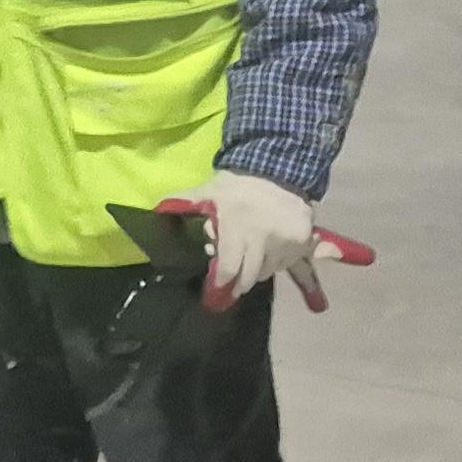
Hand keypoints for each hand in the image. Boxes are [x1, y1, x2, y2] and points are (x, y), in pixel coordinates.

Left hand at [160, 172, 372, 310]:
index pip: (229, 269)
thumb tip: (157, 213)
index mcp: (236, 227)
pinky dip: (291, 271)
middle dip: (238, 280)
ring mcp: (286, 241)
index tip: (215, 294)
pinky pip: (295, 266)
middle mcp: (263, 238)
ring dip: (258, 269)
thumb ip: (183, 204)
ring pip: (269, 272)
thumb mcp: (206, 192)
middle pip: (250, 277)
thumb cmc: (235, 185)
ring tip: (252, 253)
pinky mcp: (303, 241)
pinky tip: (304, 289)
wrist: (277, 167)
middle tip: (230, 279)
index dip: (220, 284)